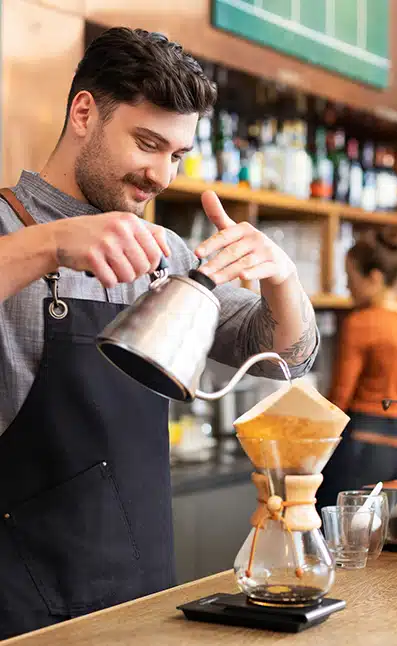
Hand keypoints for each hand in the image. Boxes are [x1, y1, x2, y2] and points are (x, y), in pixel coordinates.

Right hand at [51, 212, 169, 286]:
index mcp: (130, 221)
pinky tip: (100, 271)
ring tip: (110, 268)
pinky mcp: (92, 257)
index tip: (139, 265)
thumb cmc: (95, 232)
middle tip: (122, 267)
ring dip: (120, 278)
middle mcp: (120, 230)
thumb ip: (149, 234)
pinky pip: (111, 281)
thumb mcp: (123, 224)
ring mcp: (106, 243)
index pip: (155, 253)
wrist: (61, 236)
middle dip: (134, 273)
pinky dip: (107, 281)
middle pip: (143, 268)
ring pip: (128, 277)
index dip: (150, 266)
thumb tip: (167, 252)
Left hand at [195, 191, 296, 285]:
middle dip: (215, 263)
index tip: (197, 253)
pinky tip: (242, 277)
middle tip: (201, 273)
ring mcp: (266, 252)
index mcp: (244, 229)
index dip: (210, 244)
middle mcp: (256, 238)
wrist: (278, 263)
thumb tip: (206, 192)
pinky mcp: (274, 265)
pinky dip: (252, 273)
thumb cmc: (250, 246)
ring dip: (227, 273)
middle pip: (232, 252)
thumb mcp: (234, 231)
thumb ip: (218, 215)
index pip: (224, 236)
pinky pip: (262, 270)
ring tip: (213, 281)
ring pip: (244, 263)